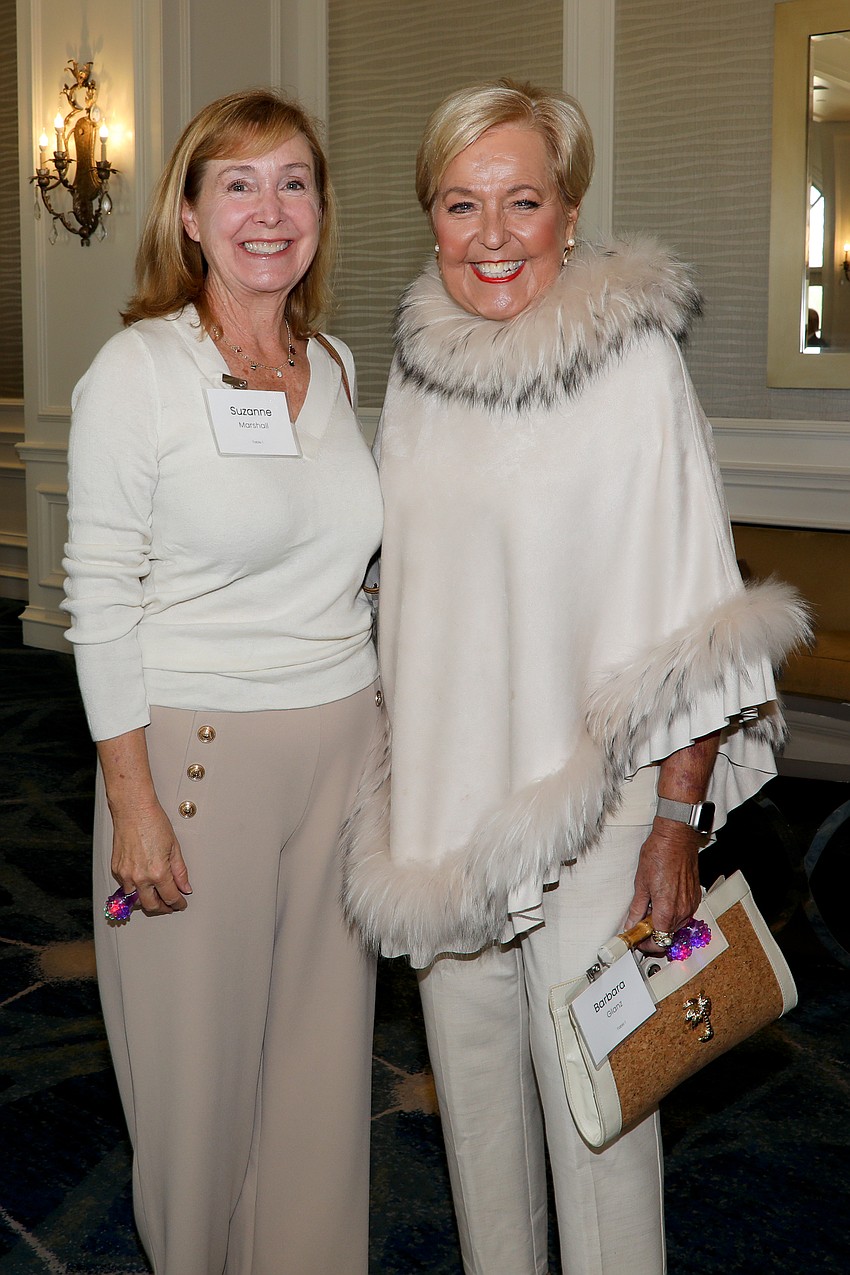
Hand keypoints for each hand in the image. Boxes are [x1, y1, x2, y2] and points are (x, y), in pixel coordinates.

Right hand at [110, 799, 190, 915]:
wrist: (133, 810)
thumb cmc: (153, 822)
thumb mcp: (174, 847)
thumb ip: (180, 872)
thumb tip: (184, 887)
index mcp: (157, 872)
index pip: (170, 897)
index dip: (177, 903)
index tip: (180, 904)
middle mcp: (139, 877)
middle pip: (151, 905)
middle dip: (162, 908)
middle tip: (169, 906)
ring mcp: (125, 875)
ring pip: (135, 900)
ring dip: (146, 901)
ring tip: (155, 897)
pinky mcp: (116, 869)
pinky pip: (125, 888)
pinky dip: (134, 889)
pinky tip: (142, 884)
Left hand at [625, 818, 701, 954]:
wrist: (676, 838)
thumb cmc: (659, 854)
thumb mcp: (641, 883)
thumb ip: (636, 908)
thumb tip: (631, 923)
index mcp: (667, 910)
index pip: (658, 942)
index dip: (646, 945)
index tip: (637, 941)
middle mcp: (682, 911)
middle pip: (668, 936)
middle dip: (652, 934)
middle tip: (638, 926)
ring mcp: (691, 904)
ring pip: (676, 926)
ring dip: (662, 924)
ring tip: (648, 911)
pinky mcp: (695, 897)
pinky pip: (683, 914)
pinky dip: (672, 914)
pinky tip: (661, 903)